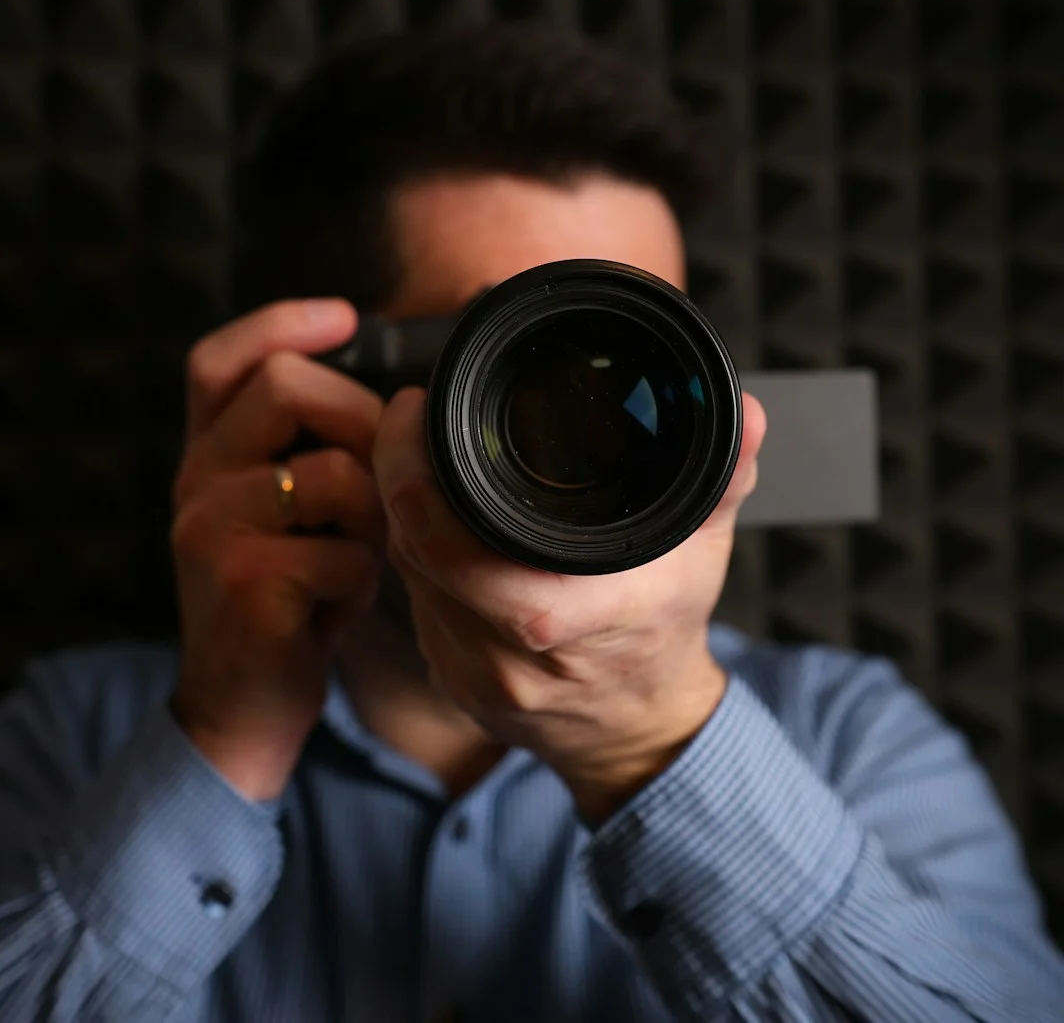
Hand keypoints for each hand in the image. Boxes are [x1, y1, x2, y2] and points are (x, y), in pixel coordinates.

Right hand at [170, 299, 387, 799]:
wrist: (242, 705)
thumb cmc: (286, 599)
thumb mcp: (290, 517)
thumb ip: (315, 454)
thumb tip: (397, 405)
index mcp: (207, 457)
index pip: (220, 360)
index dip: (280, 323)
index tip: (346, 317)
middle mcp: (196, 482)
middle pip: (287, 387)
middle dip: (361, 423)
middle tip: (380, 481)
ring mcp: (213, 530)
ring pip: (336, 473)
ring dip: (371, 518)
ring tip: (353, 557)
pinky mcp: (245, 582)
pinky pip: (347, 551)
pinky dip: (362, 580)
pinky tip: (337, 604)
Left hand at [373, 388, 766, 822]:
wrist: (641, 730)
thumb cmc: (666, 635)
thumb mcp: (704, 552)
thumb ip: (720, 479)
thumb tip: (742, 413)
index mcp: (563, 619)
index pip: (448, 541)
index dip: (414, 467)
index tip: (419, 408)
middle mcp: (505, 655)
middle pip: (414, 548)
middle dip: (398, 473)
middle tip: (409, 421)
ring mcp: (471, 674)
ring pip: (407, 573)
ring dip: (404, 512)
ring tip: (419, 460)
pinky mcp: (451, 681)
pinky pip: (417, 603)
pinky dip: (419, 556)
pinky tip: (434, 525)